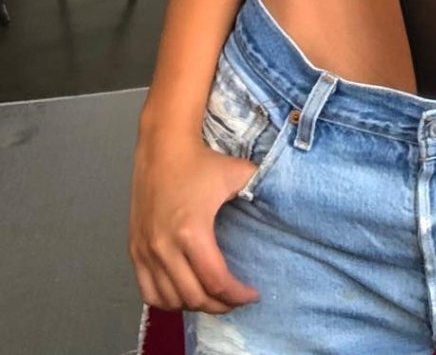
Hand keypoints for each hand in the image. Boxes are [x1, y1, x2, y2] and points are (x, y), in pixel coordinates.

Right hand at [128, 133, 261, 313]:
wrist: (163, 148)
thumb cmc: (201, 161)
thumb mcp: (238, 173)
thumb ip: (259, 190)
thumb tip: (281, 203)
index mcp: (192, 232)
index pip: (216, 281)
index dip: (237, 294)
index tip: (251, 294)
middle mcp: (165, 247)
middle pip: (193, 297)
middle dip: (219, 305)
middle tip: (235, 300)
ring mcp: (147, 251)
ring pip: (169, 300)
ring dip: (193, 305)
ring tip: (212, 298)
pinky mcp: (135, 250)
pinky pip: (148, 291)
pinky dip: (166, 300)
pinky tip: (183, 294)